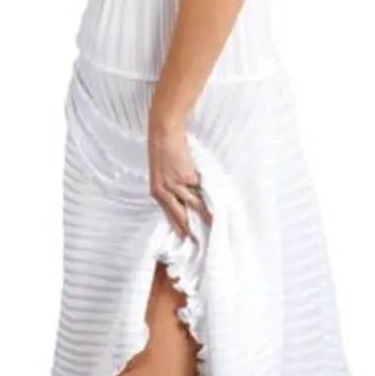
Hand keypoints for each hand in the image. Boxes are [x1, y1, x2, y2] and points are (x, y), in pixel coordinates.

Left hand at [148, 113, 212, 240]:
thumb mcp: (160, 174)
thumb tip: (183, 201)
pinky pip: (201, 189)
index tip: (186, 239)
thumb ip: (170, 189)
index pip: (169, 216)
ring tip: (214, 226)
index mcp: (157, 192)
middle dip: (190, 228)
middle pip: (181, 215)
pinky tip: (217, 204)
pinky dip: (209, 195)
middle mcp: (165, 192)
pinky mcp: (188, 177)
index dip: (179, 228)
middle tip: (200, 241)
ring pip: (193, 205)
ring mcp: (176, 185)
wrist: (164, 134)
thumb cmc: (162, 151)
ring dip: (205, 216)